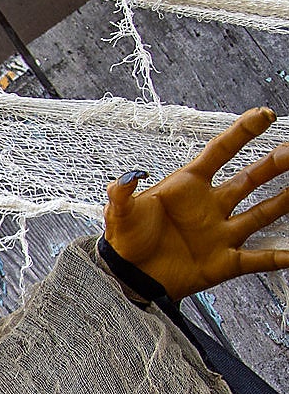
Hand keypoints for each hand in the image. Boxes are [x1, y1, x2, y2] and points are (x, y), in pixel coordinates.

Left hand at [105, 107, 288, 300]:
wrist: (126, 278)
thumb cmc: (125, 241)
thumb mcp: (120, 215)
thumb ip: (122, 196)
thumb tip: (124, 180)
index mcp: (188, 186)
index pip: (219, 152)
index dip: (240, 133)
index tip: (264, 115)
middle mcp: (210, 206)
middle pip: (250, 179)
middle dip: (273, 164)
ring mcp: (220, 233)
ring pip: (262, 213)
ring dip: (284, 201)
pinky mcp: (223, 262)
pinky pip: (256, 259)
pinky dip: (278, 256)